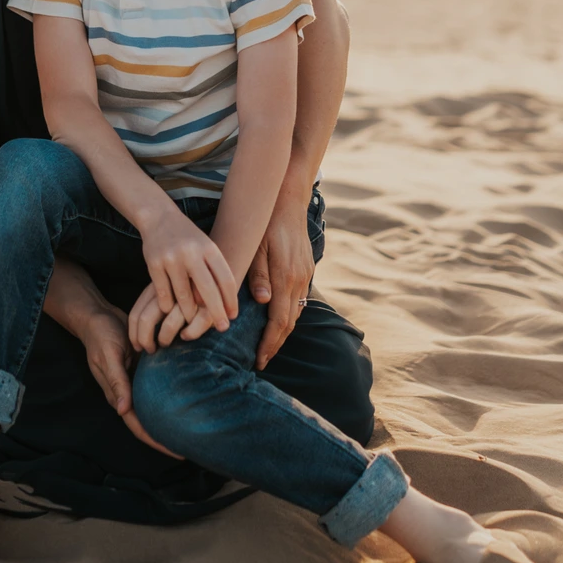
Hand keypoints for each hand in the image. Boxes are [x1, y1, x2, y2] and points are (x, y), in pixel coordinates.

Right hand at [77, 299, 179, 456]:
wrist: (98, 315)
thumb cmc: (100, 334)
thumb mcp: (109, 355)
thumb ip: (116, 381)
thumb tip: (124, 411)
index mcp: (118, 393)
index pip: (138, 425)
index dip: (156, 441)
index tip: (178, 452)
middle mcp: (128, 391)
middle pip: (149, 421)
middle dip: (168, 435)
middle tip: (194, 444)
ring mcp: (136, 381)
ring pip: (154, 407)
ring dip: (170, 418)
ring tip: (194, 427)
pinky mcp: (143, 370)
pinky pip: (157, 388)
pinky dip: (170, 396)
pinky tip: (188, 397)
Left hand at [130, 283, 218, 351]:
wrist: (218, 270)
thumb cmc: (189, 287)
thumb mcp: (168, 291)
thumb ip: (154, 306)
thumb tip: (137, 339)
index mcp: (156, 286)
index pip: (136, 313)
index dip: (133, 334)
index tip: (136, 347)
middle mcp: (169, 291)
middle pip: (146, 320)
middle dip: (144, 340)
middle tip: (149, 351)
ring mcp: (187, 298)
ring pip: (168, 325)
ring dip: (164, 339)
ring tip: (165, 344)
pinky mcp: (207, 305)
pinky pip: (193, 327)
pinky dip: (189, 334)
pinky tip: (186, 335)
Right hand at [140, 203, 237, 332]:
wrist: (159, 217)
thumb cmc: (188, 238)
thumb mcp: (206, 247)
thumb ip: (215, 271)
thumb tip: (225, 304)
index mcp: (208, 248)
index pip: (225, 279)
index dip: (231, 300)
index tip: (233, 316)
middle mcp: (191, 252)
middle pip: (207, 290)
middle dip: (216, 312)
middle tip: (222, 328)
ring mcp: (171, 258)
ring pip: (183, 296)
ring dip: (188, 313)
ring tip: (192, 320)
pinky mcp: (154, 264)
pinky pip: (163, 294)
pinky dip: (168, 305)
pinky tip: (171, 310)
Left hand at [249, 197, 314, 369]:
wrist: (288, 200)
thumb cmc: (265, 222)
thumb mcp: (256, 246)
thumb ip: (258, 274)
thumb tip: (261, 302)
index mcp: (285, 277)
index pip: (278, 321)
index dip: (268, 343)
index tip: (259, 360)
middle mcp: (299, 280)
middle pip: (289, 323)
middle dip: (275, 345)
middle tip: (261, 361)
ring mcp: (305, 276)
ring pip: (296, 313)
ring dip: (282, 332)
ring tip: (268, 346)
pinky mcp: (306, 270)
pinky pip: (298, 300)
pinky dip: (289, 316)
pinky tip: (278, 320)